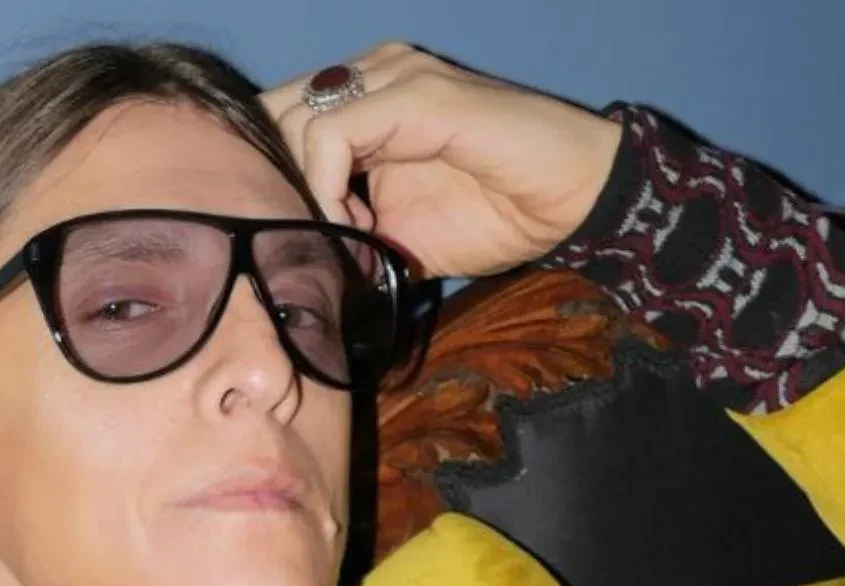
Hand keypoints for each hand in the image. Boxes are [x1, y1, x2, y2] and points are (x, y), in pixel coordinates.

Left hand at [261, 41, 622, 278]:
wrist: (573, 202)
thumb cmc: (496, 213)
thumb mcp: (397, 232)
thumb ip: (343, 228)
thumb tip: (290, 254)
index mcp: (365, 97)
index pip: (275, 121)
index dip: (276, 184)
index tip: (313, 238)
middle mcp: (373, 73)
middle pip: (272, 116)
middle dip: (281, 186)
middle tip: (322, 238)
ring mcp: (394, 76)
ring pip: (293, 121)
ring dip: (307, 192)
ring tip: (352, 234)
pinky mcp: (416, 94)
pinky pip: (332, 134)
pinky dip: (327, 188)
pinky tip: (358, 224)